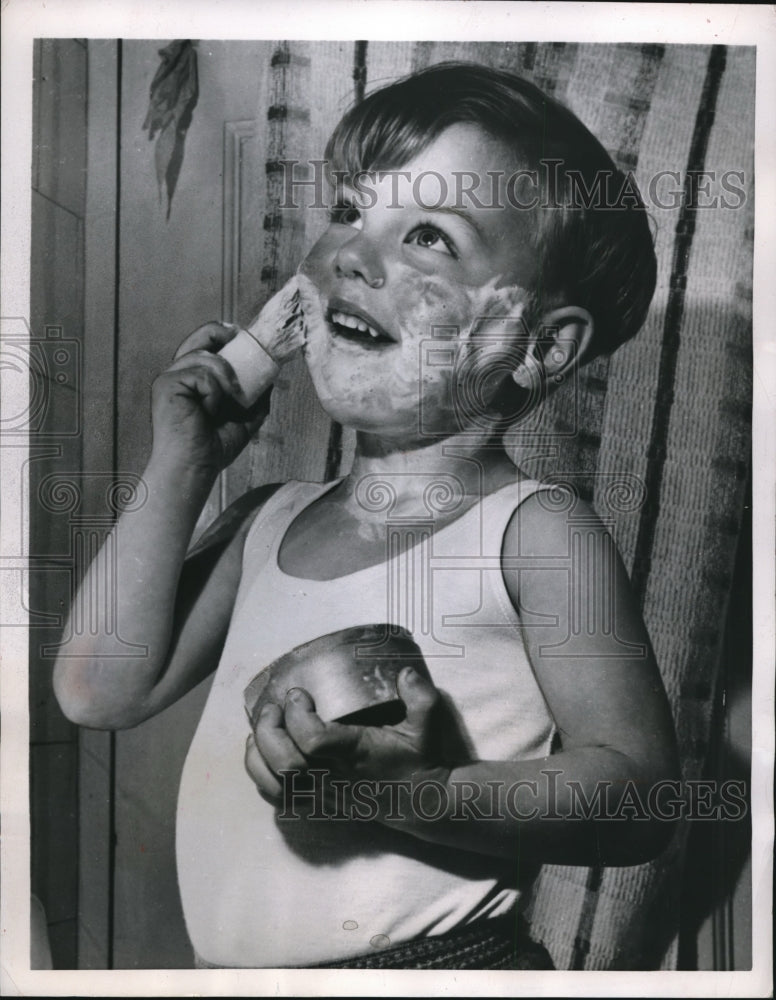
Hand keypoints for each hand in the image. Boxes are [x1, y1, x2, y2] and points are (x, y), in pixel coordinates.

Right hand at [150, 322, 269, 474]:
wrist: (195, 467)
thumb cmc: (212, 447)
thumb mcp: (243, 419)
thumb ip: (254, 399)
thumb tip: (271, 379)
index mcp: (192, 379)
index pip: (204, 345)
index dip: (222, 334)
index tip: (242, 336)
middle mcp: (178, 374)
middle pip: (199, 337)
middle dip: (222, 333)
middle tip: (242, 338)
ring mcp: (170, 378)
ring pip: (205, 357)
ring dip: (226, 376)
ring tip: (229, 400)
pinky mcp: (166, 384)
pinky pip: (202, 374)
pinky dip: (214, 392)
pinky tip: (209, 411)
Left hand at [244, 667, 454, 808]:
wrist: (420, 802)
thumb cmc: (418, 760)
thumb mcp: (426, 726)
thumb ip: (420, 697)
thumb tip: (405, 673)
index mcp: (357, 753)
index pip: (315, 741)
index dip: (298, 717)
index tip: (297, 694)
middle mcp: (335, 777)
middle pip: (286, 764)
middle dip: (269, 732)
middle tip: (272, 708)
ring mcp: (324, 793)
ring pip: (276, 785)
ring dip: (258, 757)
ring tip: (259, 730)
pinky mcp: (320, 803)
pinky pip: (280, 800)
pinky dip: (262, 779)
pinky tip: (261, 756)